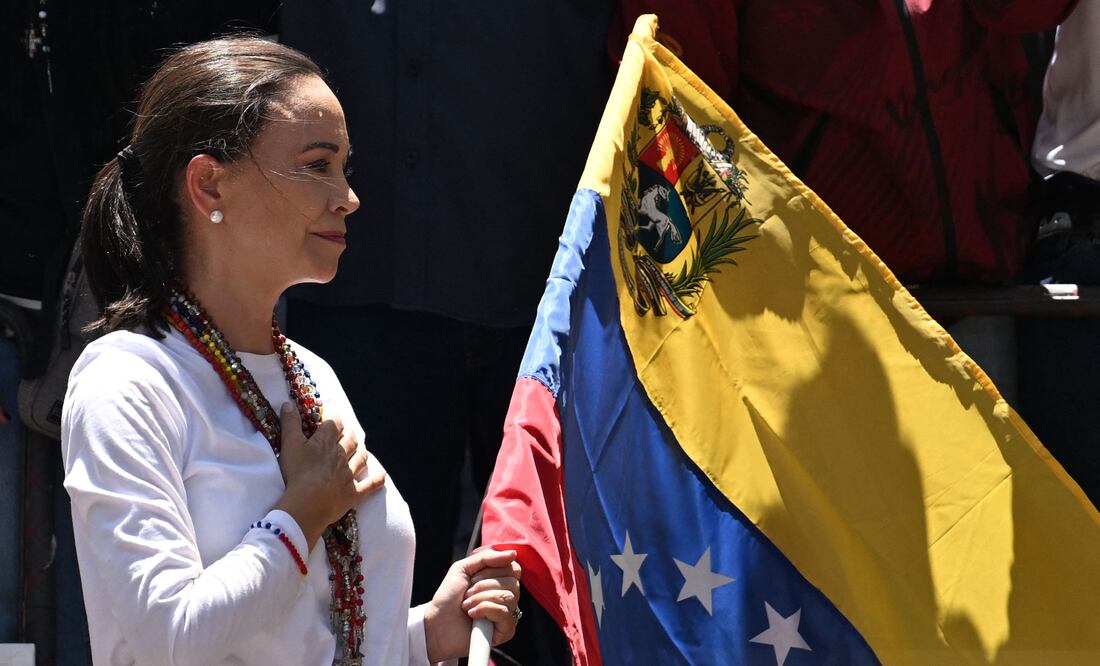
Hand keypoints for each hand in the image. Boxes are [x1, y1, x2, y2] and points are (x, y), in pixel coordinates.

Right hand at [273, 403, 384, 548]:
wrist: (307, 504)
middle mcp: (342, 455)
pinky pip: (370, 485)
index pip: (334, 423)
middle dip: (349, 433)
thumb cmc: (297, 473)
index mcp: (326, 442)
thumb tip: (289, 402)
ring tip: (359, 449)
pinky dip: (376, 480)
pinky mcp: (354, 493)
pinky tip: (381, 476)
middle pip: (350, 439)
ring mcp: (349, 474)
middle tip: (346, 431)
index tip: (331, 411)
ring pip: (361, 458)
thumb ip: (290, 423)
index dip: (334, 416)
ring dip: (360, 452)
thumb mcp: (289, 444)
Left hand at [423, 549, 521, 661]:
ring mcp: (507, 615)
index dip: (494, 570)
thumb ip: (487, 558)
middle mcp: (506, 597)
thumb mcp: (464, 568)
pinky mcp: (505, 631)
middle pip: (513, 583)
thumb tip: (513, 553)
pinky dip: (484, 610)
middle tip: (468, 593)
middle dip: (484, 586)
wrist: (437, 621)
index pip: (514, 569)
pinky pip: (504, 613)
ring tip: (467, 604)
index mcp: (500, 581)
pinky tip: (473, 614)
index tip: (475, 577)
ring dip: (481, 598)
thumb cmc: (448, 597)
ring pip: (508, 597)